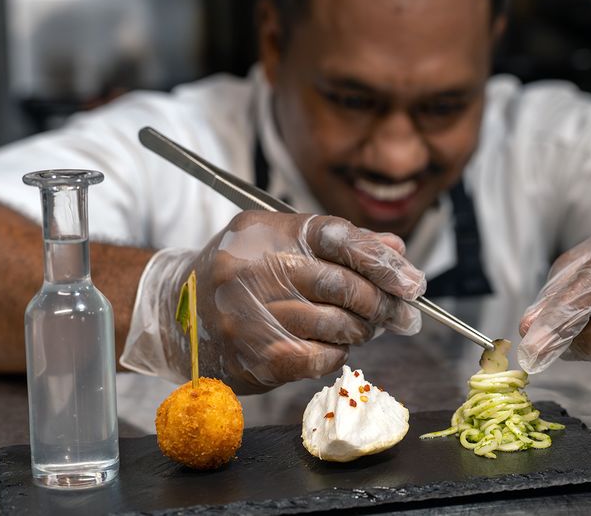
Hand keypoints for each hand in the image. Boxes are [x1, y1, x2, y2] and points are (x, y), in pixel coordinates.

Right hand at [121, 211, 424, 392]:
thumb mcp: (280, 243)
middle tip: (406, 314)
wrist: (178, 313)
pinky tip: (332, 345)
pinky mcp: (256, 356)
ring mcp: (251, 315)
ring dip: (363, 329)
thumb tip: (396, 251)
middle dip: (383, 302)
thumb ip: (339, 244)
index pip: (336, 237)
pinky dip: (337, 352)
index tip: (412, 279)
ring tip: (366, 327)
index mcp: (264, 232)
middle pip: (341, 284)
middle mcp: (253, 269)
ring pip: (336, 324)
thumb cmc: (241, 274)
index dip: (380, 258)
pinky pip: (320, 357)